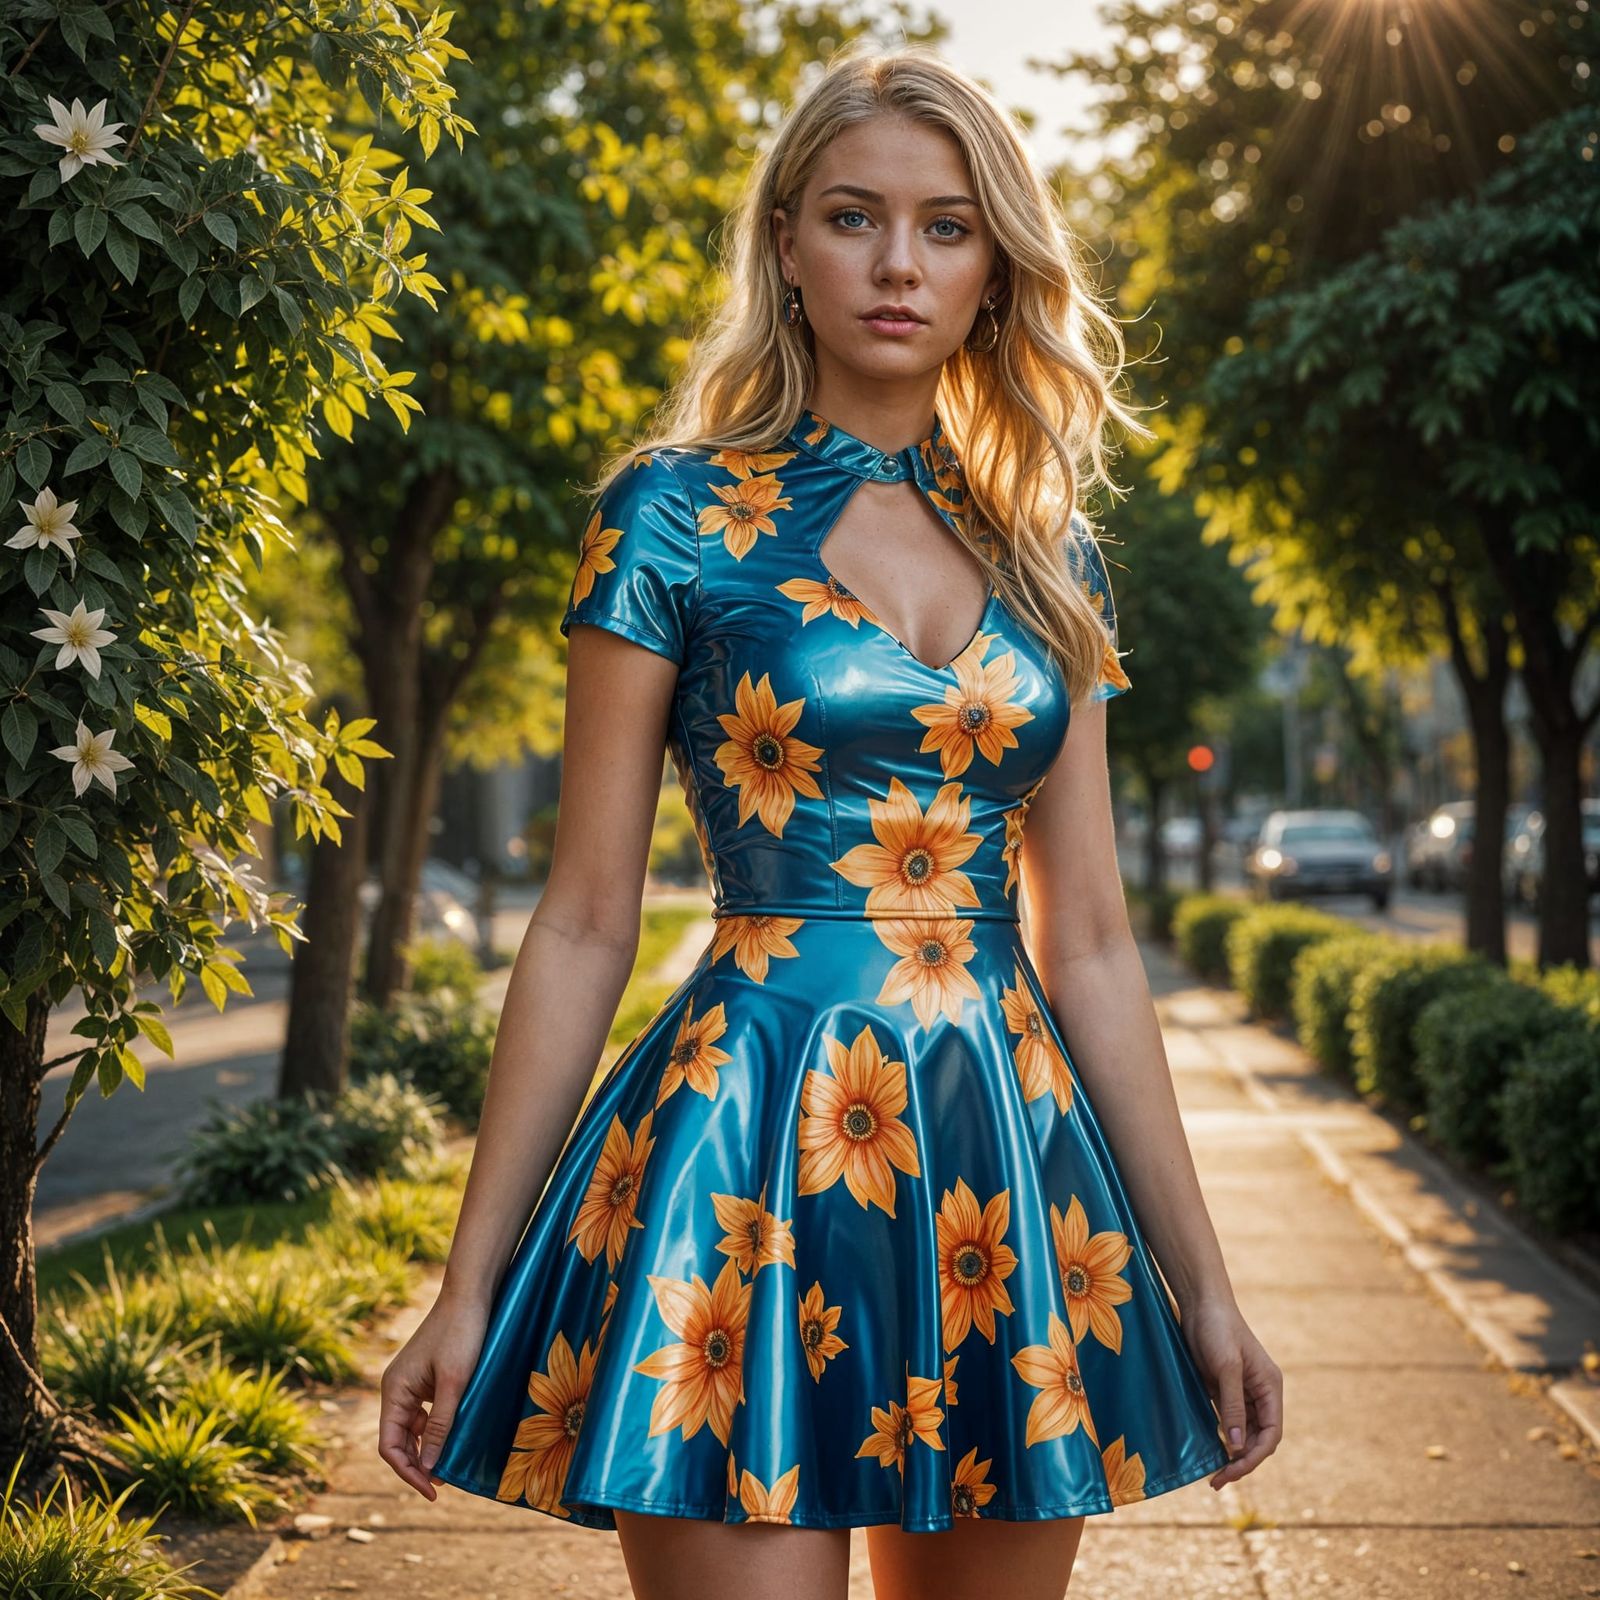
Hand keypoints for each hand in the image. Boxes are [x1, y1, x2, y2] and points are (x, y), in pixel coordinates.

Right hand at [377, 1291, 490, 1499]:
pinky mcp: (426, 1378)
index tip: (432, 1491)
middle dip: (417, 1465)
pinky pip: (424, 1413)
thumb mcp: (454, 1384)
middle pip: (398, 1440)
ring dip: (427, 1450)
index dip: (408, 1472)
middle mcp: (396, 1389)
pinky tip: (453, 1439)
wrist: (470, 1295)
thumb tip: (430, 1468)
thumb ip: (441, 1425)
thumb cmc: (462, 1334)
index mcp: (394, 1391)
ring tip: (449, 1468)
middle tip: (443, 1485)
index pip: (390, 1445)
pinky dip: (435, 1430)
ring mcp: (411, 1383)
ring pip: (412, 1429)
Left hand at [1182, 1295, 1282, 1488]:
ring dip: (1231, 1454)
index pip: (1271, 1434)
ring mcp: (1242, 1392)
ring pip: (1242, 1433)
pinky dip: (1221, 1438)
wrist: (1200, 1303)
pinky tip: (1208, 1450)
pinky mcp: (1223, 1389)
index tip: (1232, 1470)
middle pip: (1257, 1438)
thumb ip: (1232, 1405)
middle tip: (1218, 1480)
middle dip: (1241, 1461)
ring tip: (1214, 1474)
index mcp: (1270, 1388)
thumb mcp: (1226, 1367)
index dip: (1254, 1456)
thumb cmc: (1218, 1329)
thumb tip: (1234, 1445)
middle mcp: (1261, 1394)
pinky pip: (1227, 1421)